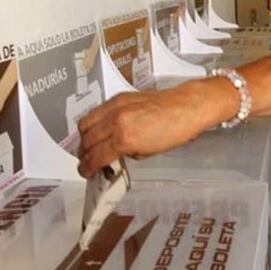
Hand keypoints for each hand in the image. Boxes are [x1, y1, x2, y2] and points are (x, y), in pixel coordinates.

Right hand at [77, 84, 218, 176]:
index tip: (85, 171)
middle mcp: (117, 120)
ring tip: (89, 146)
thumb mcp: (149, 152)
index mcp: (125, 138)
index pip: (96, 156)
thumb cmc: (176, 129)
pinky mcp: (120, 97)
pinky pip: (96, 111)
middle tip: (85, 161)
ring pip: (86, 123)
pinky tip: (99, 129)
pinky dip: (93, 122)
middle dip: (83, 154)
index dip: (87, 167)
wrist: (187, 107)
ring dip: (84, 137)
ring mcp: (117, 106)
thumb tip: (114, 155)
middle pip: (86, 140)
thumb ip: (126, 153)